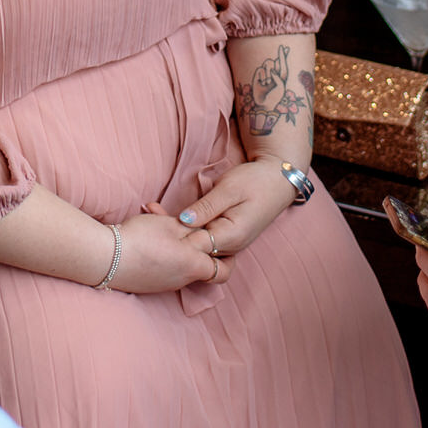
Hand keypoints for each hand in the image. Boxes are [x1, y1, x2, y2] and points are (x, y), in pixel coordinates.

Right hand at [109, 212, 232, 293]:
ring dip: (179, 246)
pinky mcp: (151, 284)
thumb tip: (205, 232)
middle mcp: (183, 280)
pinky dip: (165, 253)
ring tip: (161, 221)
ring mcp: (166, 284)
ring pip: (182, 265)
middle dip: (201, 247)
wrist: (105, 259)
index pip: (224, 269)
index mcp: (194, 265)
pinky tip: (149, 235)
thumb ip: (193, 229)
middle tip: (193, 229)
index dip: (227, 255)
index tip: (221, 239)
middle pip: (204, 268)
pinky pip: (166, 269)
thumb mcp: (171, 225)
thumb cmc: (141, 239)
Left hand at [160, 158, 298, 257]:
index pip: (196, 246)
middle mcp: (230, 245)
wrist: (279, 180)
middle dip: (170, 232)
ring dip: (177, 229)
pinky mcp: (226, 234)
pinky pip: (203, 235)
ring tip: (151, 209)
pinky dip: (188, 226)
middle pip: (194, 247)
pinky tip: (166, 214)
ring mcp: (228, 241)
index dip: (174, 234)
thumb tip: (182, 221)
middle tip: (148, 209)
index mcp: (232, 236)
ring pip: (197, 242)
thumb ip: (206, 207)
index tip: (153, 215)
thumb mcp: (229, 190)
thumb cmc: (257, 181)